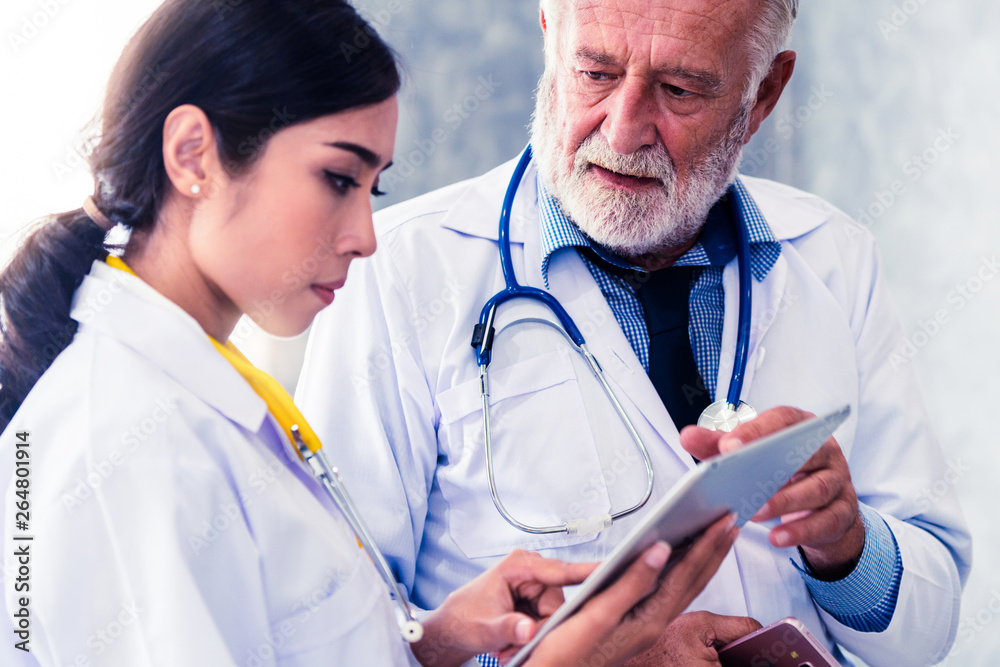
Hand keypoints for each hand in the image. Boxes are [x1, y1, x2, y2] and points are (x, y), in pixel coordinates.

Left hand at [413, 549, 596, 666]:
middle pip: (559, 602)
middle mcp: (531, 570)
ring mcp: (534, 584)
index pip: (560, 571)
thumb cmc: (463, 619)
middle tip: (517, 646)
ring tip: (510, 646)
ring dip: (536, 634)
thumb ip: (509, 628)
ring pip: (555, 614)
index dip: (586, 572)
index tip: (610, 570)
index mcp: (519, 565)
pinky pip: (547, 619)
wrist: (452, 626)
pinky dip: (533, 633)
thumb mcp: (485, 627)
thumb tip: (529, 630)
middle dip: (542, 628)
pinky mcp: (535, 598)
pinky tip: (515, 642)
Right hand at [524, 513, 738, 666]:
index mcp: (649, 620)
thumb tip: (660, 550)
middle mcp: (654, 624)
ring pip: (685, 587)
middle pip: (694, 581)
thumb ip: (631, 583)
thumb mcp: (597, 615)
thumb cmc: (566, 651)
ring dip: (703, 560)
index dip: (706, 546)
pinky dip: (682, 571)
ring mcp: (646, 625)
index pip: (685, 575)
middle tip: (732, 522)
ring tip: (717, 537)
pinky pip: (669, 592)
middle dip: (715, 551)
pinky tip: (679, 560)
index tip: (723, 522)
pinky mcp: (635, 623)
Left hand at [681, 406, 864, 578]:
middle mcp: (825, 450)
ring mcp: (839, 480)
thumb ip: (718, 445)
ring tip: (754, 512)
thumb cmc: (782, 470)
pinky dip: (801, 530)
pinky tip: (777, 537)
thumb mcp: (750, 454)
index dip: (756, 430)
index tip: (728, 445)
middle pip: (806, 452)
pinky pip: (826, 520)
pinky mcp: (843, 512)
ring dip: (785, 501)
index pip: (782, 420)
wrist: (821, 506)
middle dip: (774, 465)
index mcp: (801, 426)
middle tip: (741, 481)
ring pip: (818, 488)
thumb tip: (687, 436)